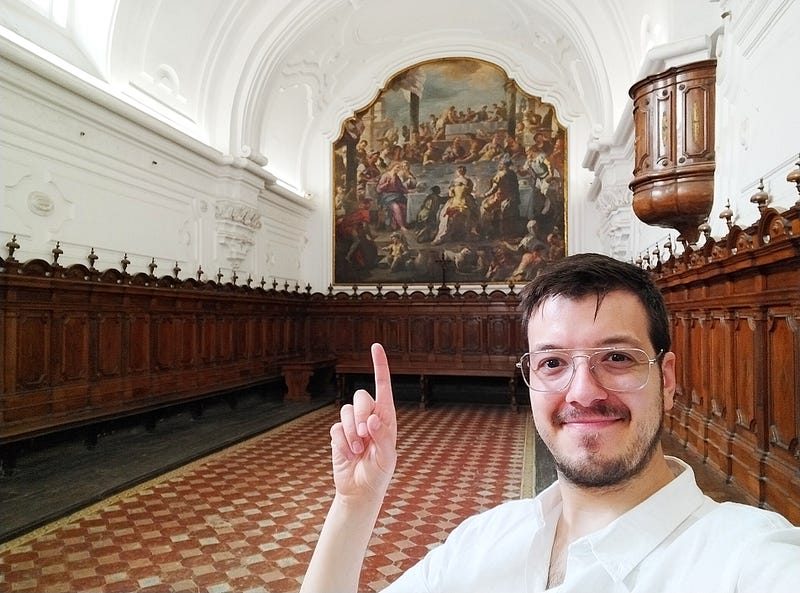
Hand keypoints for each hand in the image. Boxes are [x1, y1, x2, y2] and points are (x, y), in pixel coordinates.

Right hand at [329, 343, 397, 501]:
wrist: (360, 490)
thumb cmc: (379, 473)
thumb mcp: (387, 457)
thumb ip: (382, 436)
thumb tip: (373, 419)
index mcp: (386, 417)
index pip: (383, 386)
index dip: (380, 366)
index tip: (376, 346)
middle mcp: (369, 416)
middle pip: (360, 397)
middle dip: (361, 415)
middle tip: (365, 435)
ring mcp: (352, 425)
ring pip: (345, 412)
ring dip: (351, 433)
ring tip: (358, 451)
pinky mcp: (338, 434)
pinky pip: (336, 429)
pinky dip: (342, 443)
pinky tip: (348, 456)